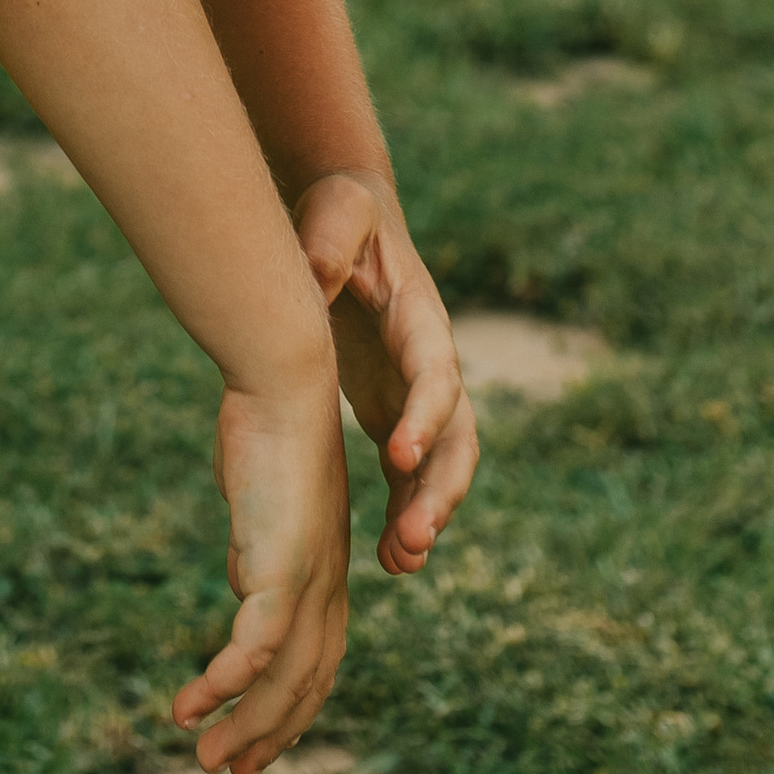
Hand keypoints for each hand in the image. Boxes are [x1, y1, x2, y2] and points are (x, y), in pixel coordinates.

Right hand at [172, 372, 351, 773]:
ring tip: (203, 758)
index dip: (289, 707)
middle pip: (305, 683)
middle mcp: (325, 586)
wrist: (286, 381)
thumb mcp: (262, 505)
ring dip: (245, 724)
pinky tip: (191, 706)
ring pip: (283, 677)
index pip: (316, 660)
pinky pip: (255, 645)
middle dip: (268, 733)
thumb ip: (256, 552)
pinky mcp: (280, 566)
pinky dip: (225, 684)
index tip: (256, 741)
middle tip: (229, 772)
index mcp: (324, 572)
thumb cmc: (267, 430)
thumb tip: (241, 587)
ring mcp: (307, 580)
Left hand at [292, 169, 478, 576]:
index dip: (426, 415)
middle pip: (456, 436)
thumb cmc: (343, 211)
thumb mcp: (337, 210)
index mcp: (421, 318)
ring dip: (427, 514)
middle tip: (414, 539)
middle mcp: (432, 364)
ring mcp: (417, 394)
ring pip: (440, 466)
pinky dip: (406, 511)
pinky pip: (410, 473)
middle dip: (440, 489)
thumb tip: (316, 272)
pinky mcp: (394, 413)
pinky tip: (391, 558)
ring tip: (402, 563)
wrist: (350, 221)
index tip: (399, 457)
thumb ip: (332, 237)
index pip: (436, 373)